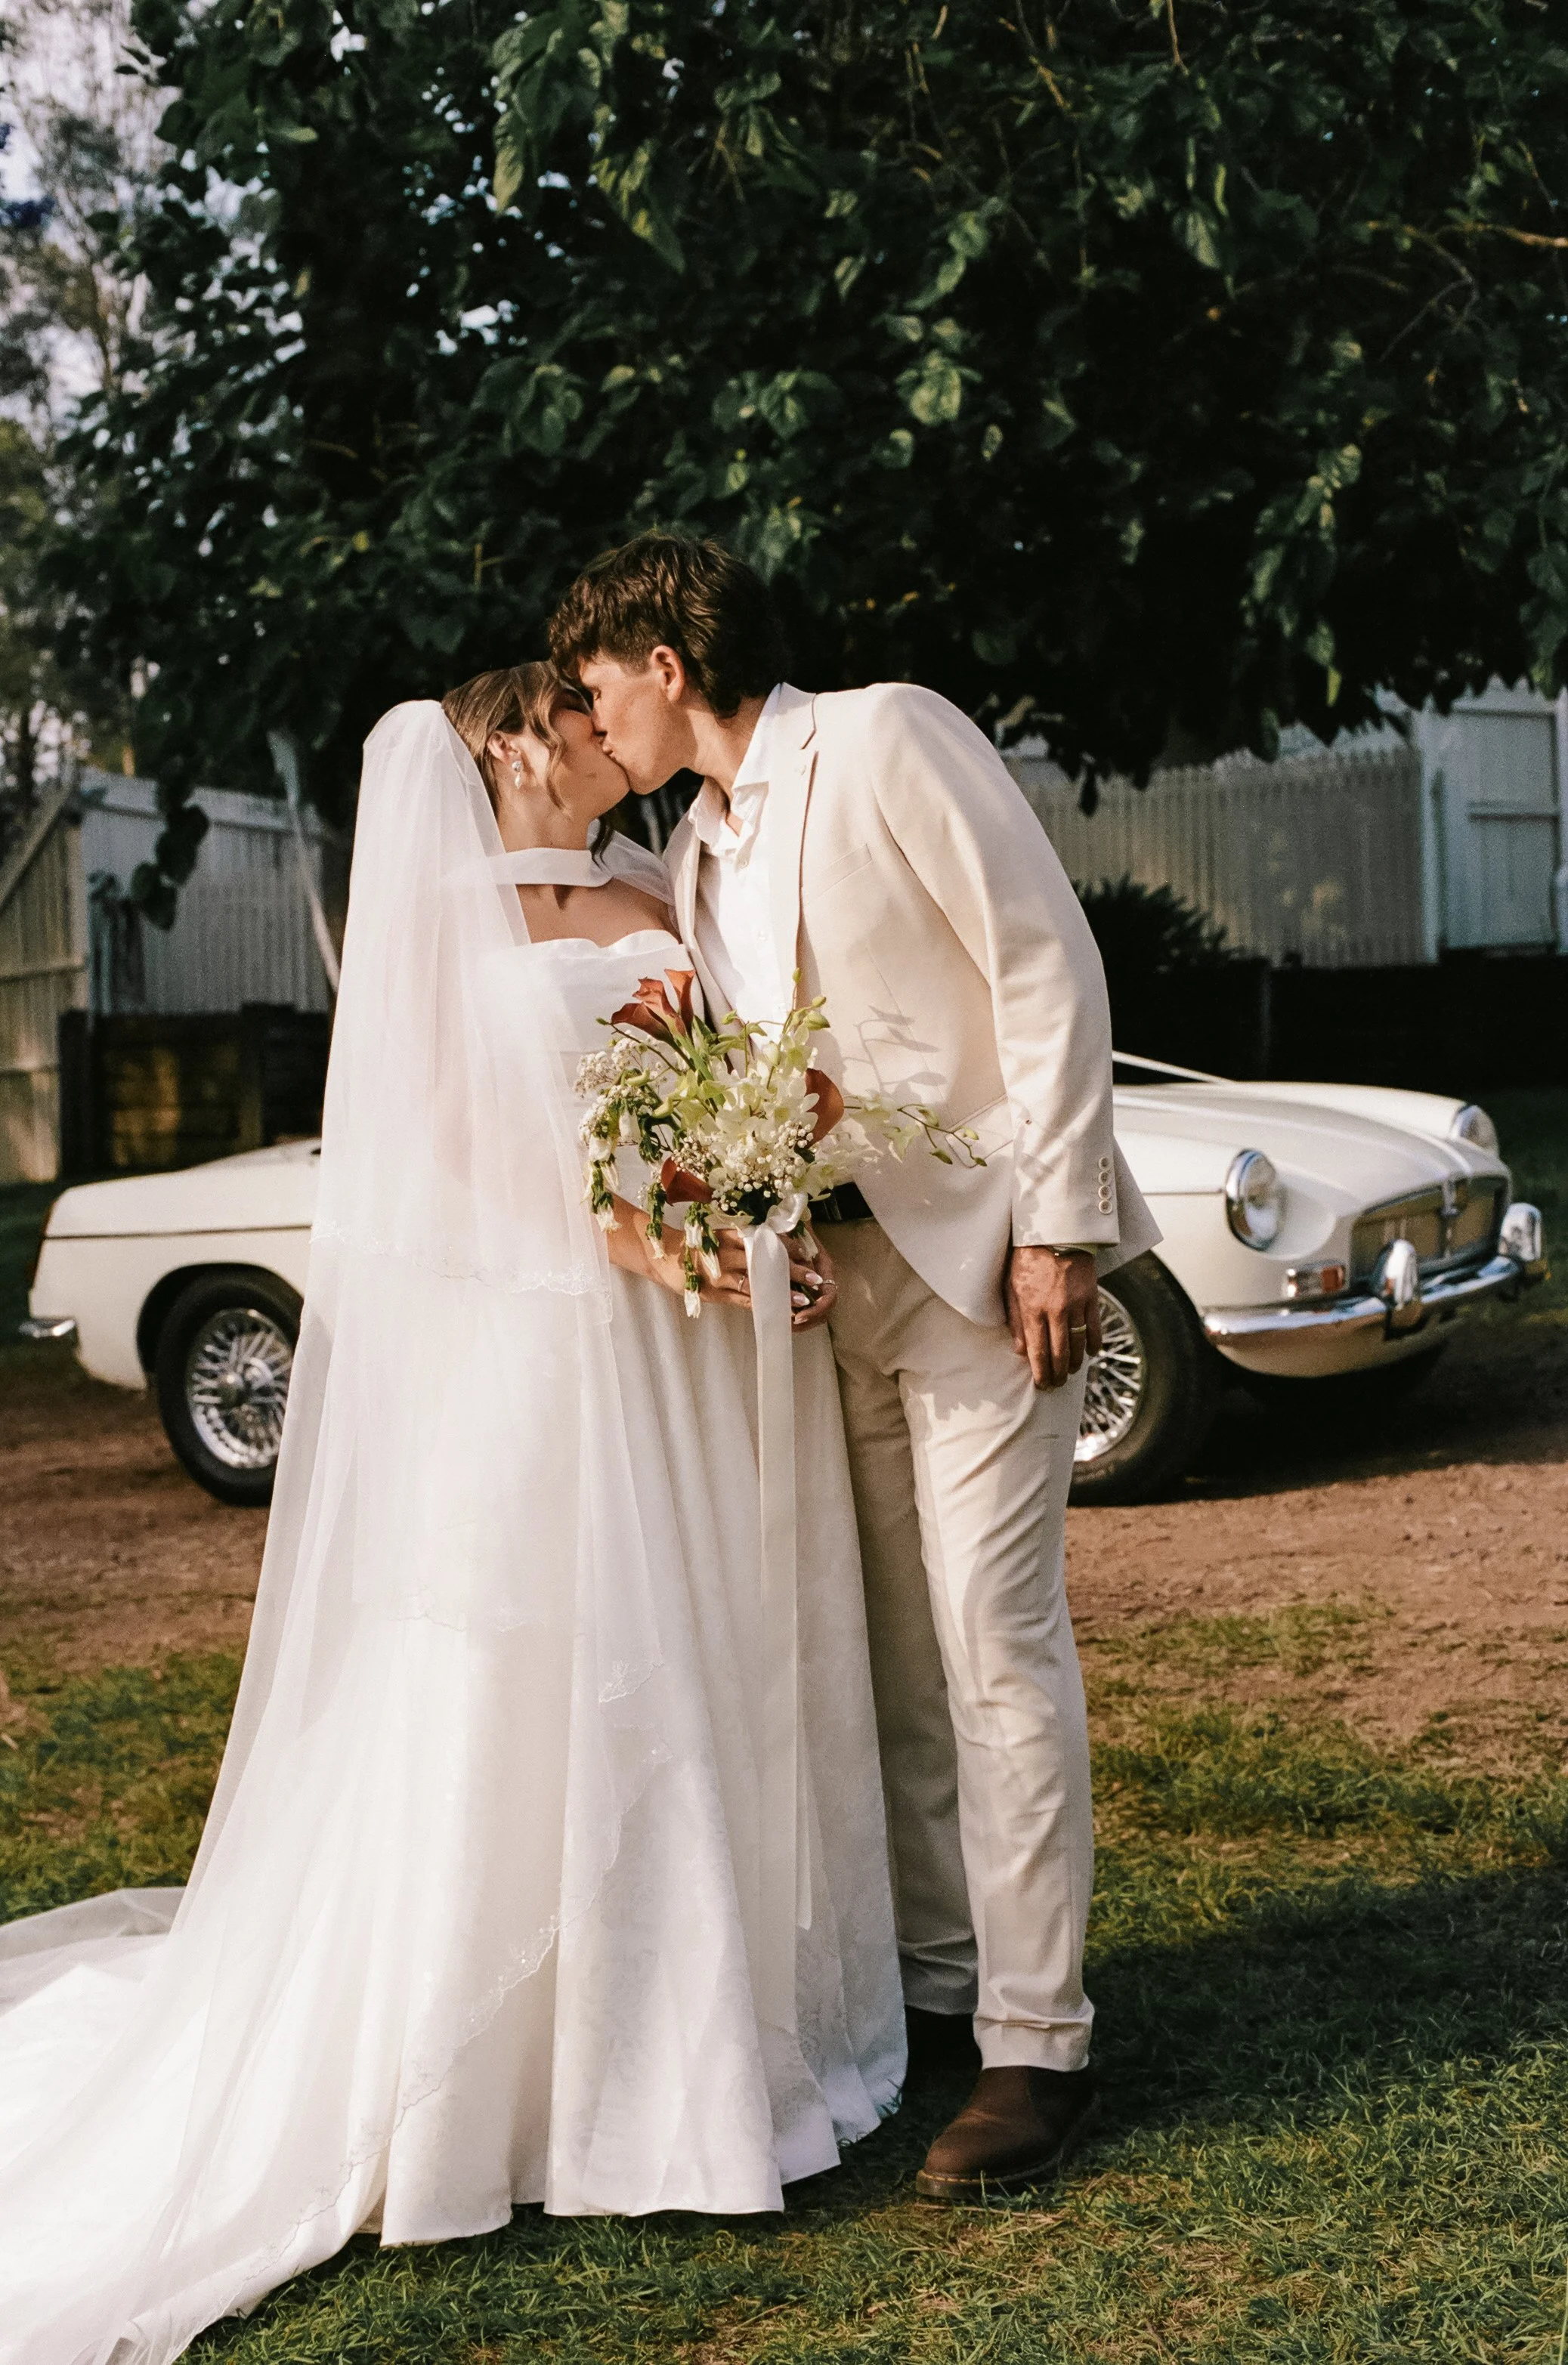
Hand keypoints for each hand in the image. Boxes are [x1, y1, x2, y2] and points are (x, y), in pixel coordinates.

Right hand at [702, 1226, 838, 1328]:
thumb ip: (746, 1239)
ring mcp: (721, 1276)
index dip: (788, 1246)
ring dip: (781, 1293)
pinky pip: (744, 1302)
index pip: (765, 1239)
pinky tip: (779, 1311)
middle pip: (765, 1263)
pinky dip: (763, 1306)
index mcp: (731, 1235)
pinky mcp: (716, 1294)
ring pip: (757, 1285)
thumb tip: (779, 1243)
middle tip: (814, 1279)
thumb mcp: (722, 1235)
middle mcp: (728, 1254)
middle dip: (792, 1272)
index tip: (806, 1254)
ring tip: (802, 1301)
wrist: (667, 1258)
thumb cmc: (699, 1245)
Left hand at [789, 1235, 836, 1332]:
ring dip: (804, 1322)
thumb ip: (796, 1251)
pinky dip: (799, 1316)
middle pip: (825, 1309)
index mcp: (825, 1267)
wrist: (791, 1221)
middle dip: (810, 1320)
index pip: (829, 1296)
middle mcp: (824, 1278)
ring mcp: (817, 1284)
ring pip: (818, 1312)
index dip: (816, 1309)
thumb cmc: (793, 1228)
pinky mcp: (806, 1288)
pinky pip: (808, 1308)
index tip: (798, 1315)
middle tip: (791, 1325)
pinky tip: (786, 1319)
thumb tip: (797, 1266)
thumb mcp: (795, 1237)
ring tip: (787, 1325)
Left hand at [1005, 1245, 1100, 1388]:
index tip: (1042, 1385)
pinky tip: (1090, 1353)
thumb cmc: (1026, 1260)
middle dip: (1058, 1374)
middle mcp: (1055, 1311)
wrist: (1054, 1233)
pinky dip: (1093, 1344)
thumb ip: (1016, 1321)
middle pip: (1060, 1353)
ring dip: (1075, 1363)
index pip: (1038, 1352)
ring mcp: (1076, 1305)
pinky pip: (1095, 1328)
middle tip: (1056, 1385)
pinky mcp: (1091, 1297)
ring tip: (1071, 1372)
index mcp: (1033, 1309)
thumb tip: (1020, 1351)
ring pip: (1078, 1344)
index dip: (1041, 1373)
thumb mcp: (1011, 1288)